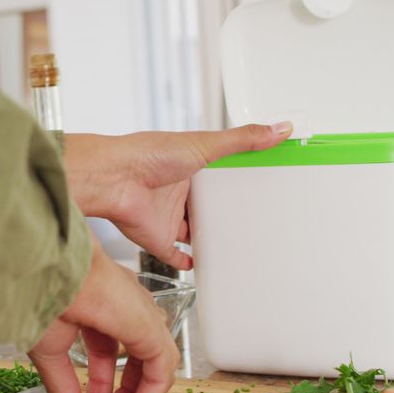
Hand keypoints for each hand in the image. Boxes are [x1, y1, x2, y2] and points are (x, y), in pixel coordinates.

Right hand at [27, 239, 179, 392]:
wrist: (42, 268)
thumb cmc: (39, 291)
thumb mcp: (48, 349)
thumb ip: (61, 389)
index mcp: (99, 303)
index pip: (109, 351)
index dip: (101, 385)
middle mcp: (125, 306)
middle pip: (136, 358)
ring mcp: (140, 313)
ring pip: (154, 363)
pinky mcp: (149, 325)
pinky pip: (161, 367)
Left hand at [64, 123, 292, 268]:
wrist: (114, 179)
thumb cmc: (148, 155)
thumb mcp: (205, 144)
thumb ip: (243, 140)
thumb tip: (279, 128)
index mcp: (188, 167)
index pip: (217, 175)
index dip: (236, 180)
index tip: (260, 184)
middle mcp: (176, 193)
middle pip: (205, 206)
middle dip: (222, 212)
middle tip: (251, 220)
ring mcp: (166, 217)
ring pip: (191, 231)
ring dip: (207, 237)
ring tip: (233, 244)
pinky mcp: (157, 240)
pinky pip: (175, 255)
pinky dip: (187, 262)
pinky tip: (200, 264)